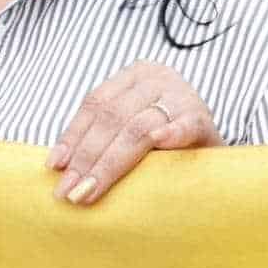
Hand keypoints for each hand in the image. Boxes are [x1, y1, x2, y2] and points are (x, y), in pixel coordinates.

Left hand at [49, 62, 215, 204]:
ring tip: (90, 190)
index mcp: (134, 76)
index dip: (73, 135)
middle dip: (86, 157)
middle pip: (112, 117)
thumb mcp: (130, 130)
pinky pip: (187, 124)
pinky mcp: (205, 118)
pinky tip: (159, 144)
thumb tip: (58, 166)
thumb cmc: (165, 144)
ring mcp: (183, 96)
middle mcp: (157, 79)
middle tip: (68, 191)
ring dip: (110, 163)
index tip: (54, 167)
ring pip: (138, 127)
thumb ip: (102, 137)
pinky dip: (172, 134)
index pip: (95, 104)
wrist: (213, 153)